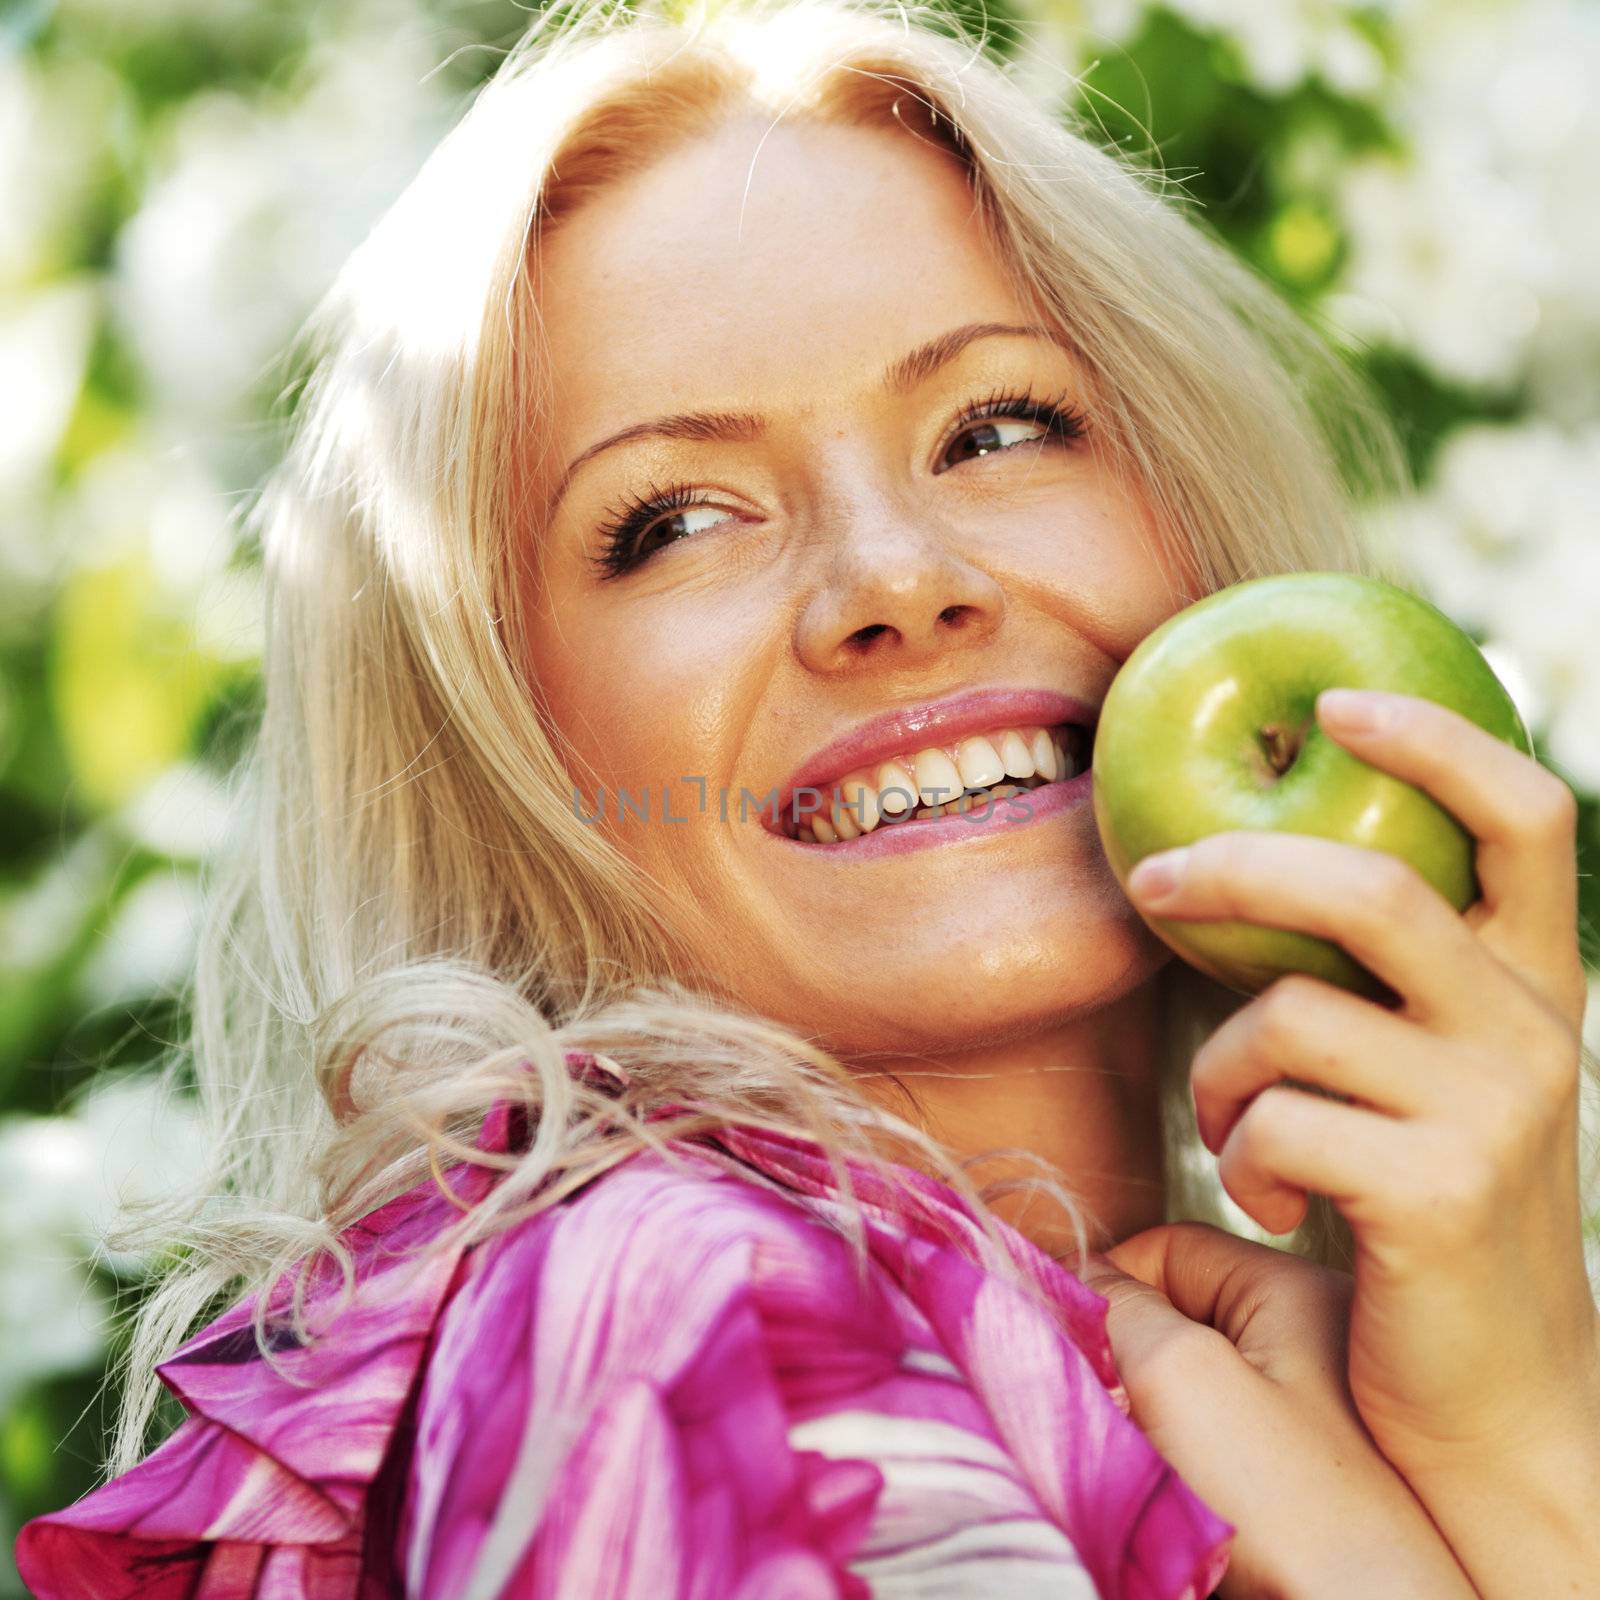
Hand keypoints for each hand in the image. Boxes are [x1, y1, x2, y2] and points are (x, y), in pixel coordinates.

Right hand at [1076, 1223, 1476, 1598]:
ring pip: (1185, 1385)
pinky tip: (1180, 1506)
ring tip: (1148, 1468)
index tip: (1073, 1343)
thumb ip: (1116, 1307)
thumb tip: (1071, 1284)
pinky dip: (1180, 1468)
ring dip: (1147, 1420)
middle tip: (1109, 1413)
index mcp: (1292, 1289)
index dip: (1106, 1285)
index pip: (1165, 1246)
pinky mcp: (1310, 1483)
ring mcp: (1313, 1416)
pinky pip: (1215, 1445)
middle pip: (1173, 1316)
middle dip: (1124, 1359)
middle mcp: (1309, 1340)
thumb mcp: (1180, 1374)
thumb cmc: (1297, 1513)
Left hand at [1123, 688, 1599, 1590]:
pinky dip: (1240, 1155)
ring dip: (1220, 1070)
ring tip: (1231, 1125)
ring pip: (1289, 1015)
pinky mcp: (1440, 1193)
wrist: (1490, 1393)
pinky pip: (1277, 1122)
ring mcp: (1497, 1112)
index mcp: (1527, 985)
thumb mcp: (1420, 1074)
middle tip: (1153, 877)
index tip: (1335, 702)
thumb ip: (1371, 982)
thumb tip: (1233, 871)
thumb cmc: (1417, 1210)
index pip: (1527, 816)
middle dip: (1237, 868)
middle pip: (1370, 887)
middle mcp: (1532, 1032)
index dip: (1438, 738)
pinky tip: (1267, 1197)